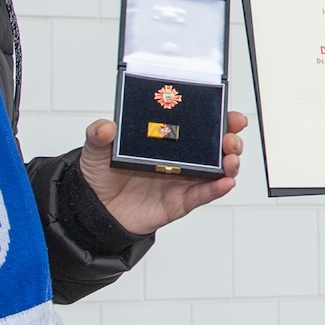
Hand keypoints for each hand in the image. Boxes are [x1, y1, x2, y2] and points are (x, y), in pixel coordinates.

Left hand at [77, 111, 247, 234]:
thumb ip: (98, 135)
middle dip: (230, 140)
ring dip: (229, 164)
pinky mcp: (178, 202)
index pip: (198, 126)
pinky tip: (225, 182)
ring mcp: (181, 181)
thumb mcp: (96, 148)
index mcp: (166, 140)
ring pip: (216, 171)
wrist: (94, 209)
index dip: (218, 119)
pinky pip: (202, 195)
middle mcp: (179, 159)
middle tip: (230, 137)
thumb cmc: (100, 175)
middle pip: (215, 147)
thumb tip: (105, 127)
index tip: (230, 115)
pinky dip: (216, 189)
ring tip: (231, 159)